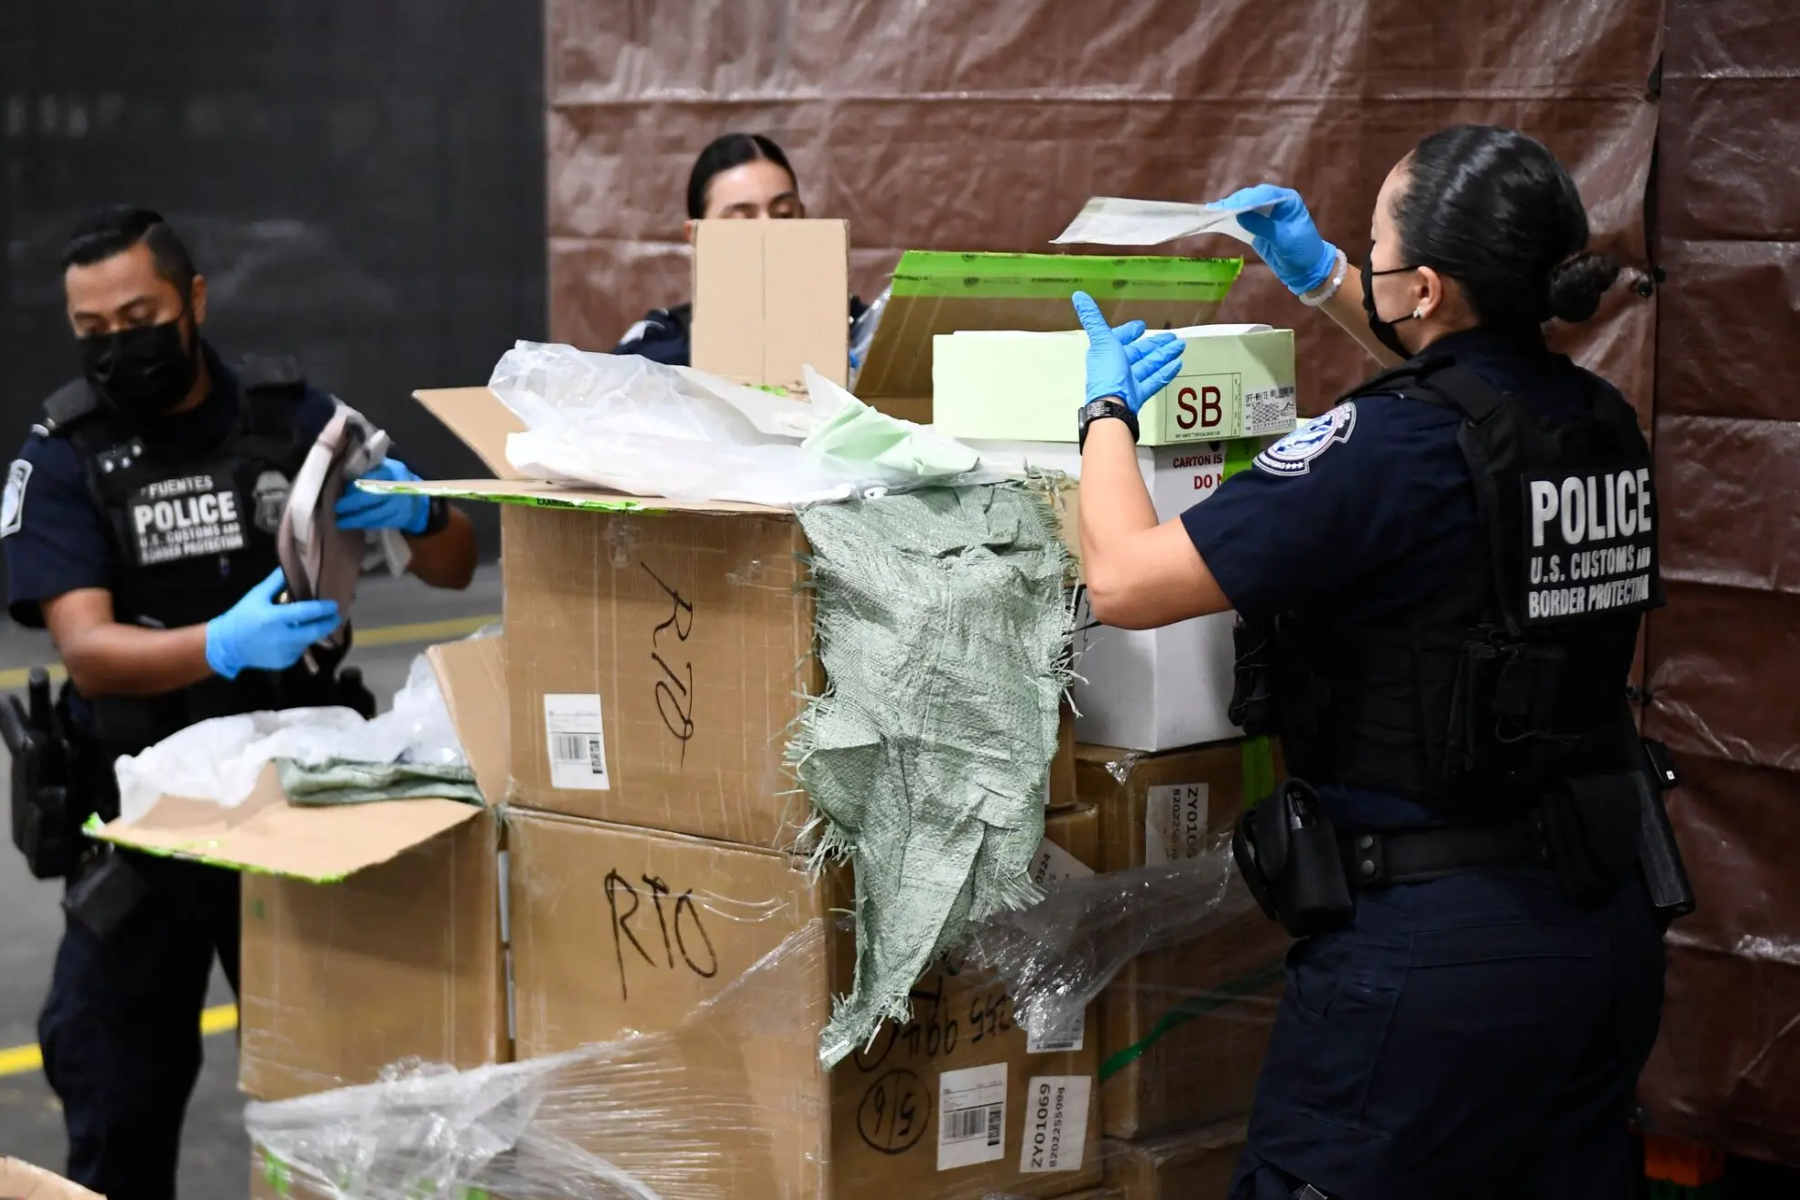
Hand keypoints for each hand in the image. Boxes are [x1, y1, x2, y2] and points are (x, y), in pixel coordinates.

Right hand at [204, 568, 341, 678]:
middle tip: (337, 616)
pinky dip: (300, 642)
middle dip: (329, 623)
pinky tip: (296, 635)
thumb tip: (290, 567)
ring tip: (317, 623)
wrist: (227, 645)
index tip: (335, 604)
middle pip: (315, 631)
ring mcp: (284, 652)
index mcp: (275, 618)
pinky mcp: (284, 662)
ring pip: (308, 641)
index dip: (324, 608)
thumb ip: (276, 582)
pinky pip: (299, 650)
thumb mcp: (257, 595)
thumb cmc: (242, 617)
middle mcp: (282, 637)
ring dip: (313, 632)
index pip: (307, 612)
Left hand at [335, 457, 427, 533]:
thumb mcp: (386, 468)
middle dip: (352, 504)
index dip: (354, 487)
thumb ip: (369, 471)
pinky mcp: (401, 518)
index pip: (370, 479)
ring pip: (375, 513)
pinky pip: (380, 523)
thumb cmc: (395, 480)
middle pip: (372, 497)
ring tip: (341, 522)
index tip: (343, 491)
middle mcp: (397, 488)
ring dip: (356, 519)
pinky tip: (355, 525)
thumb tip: (346, 481)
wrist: (420, 497)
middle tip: (338, 509)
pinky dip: (366, 524)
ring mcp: (401, 505)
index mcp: (392, 471)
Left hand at [1071, 291, 1185, 412]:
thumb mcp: (1102, 340)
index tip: (1142, 326)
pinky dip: (1165, 372)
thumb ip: (1092, 319)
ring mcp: (1127, 382)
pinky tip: (1177, 364)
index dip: (1129, 332)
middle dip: (1155, 344)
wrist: (1113, 406)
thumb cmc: (1107, 372)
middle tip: (1173, 337)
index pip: (1119, 339)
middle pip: (1138, 352)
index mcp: (1106, 353)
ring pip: (1149, 365)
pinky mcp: (1138, 395)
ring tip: (1180, 347)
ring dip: (1164, 355)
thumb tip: (1078, 294)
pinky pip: (1153, 381)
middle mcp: (1116, 367)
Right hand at [1212, 184, 1338, 295]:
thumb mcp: (1283, 240)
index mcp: (1288, 201)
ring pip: (1246, 204)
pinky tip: (1220, 217)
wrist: (1305, 270)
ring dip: (1231, 207)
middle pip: (1253, 196)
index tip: (1229, 205)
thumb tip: (1239, 214)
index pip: (1265, 194)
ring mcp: (1267, 212)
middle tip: (1217, 208)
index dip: (1246, 199)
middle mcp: (1277, 202)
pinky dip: (1233, 216)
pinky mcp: (1259, 224)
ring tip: (1213, 211)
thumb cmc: (1300, 252)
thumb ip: (1262, 226)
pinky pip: (1244, 216)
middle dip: (1235, 201)